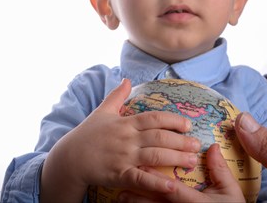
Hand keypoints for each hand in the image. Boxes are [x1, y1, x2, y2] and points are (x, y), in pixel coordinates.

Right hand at [40, 79, 200, 201]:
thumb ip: (117, 95)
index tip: (187, 124)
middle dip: (180, 140)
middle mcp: (127, 138)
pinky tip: (171, 186)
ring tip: (191, 160)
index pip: (154, 118)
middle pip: (159, 137)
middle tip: (196, 144)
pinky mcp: (119, 174)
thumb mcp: (102, 111)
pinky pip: (140, 178)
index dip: (173, 120)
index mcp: (125, 123)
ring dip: (175, 158)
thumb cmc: (87, 134)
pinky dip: (156, 182)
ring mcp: (123, 157)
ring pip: (154, 155)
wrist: (70, 158)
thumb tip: (127, 79)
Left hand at [118, 143, 244, 202]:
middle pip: (156, 202)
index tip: (142, 165)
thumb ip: (220, 170)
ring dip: (137, 202)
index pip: (171, 189)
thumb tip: (213, 147)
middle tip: (124, 182)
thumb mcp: (229, 191)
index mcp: (195, 202)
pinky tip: (130, 202)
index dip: (156, 178)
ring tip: (121, 194)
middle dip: (140, 191)